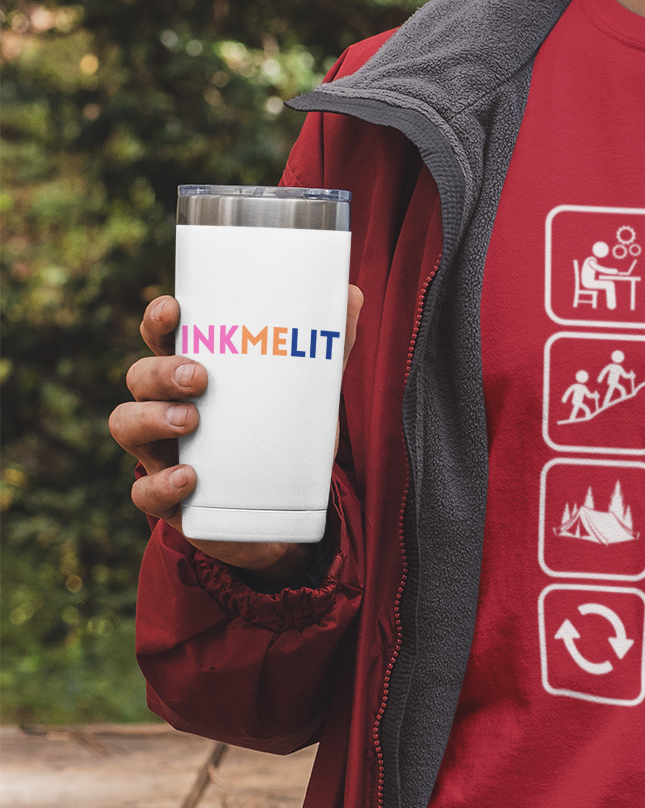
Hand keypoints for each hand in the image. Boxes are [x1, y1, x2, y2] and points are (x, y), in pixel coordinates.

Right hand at [109, 286, 363, 584]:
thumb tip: (354, 293)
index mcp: (193, 375)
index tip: (174, 309)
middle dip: (161, 371)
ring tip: (189, 419)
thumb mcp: (308, 392)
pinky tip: (188, 476)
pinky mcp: (170, 500)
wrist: (286, 514)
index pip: (162, 339)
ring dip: (150, 418)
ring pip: (127, 425)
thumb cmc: (282, 436)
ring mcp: (162, 453)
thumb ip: (330, 347)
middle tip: (199, 376)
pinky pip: (144, 492)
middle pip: (139, 378)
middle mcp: (167, 408)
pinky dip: (161, 483)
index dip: (158, 321)